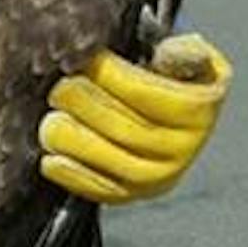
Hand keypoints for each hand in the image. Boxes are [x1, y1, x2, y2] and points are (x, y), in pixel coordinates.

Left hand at [39, 33, 231, 205]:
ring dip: (71, 139)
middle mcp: (180, 149)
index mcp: (196, 111)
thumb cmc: (174, 81)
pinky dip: (70, 174)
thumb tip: (167, 54)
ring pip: (107, 159)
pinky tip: (51, 157)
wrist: (179, 123)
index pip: (142, 92)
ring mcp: (157, 177)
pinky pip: (99, 189)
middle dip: (82, 105)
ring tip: (52, 120)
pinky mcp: (133, 194)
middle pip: (121, 128)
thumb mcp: (191, 58)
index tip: (84, 60)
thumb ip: (183, 52)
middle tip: (59, 88)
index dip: (106, 74)